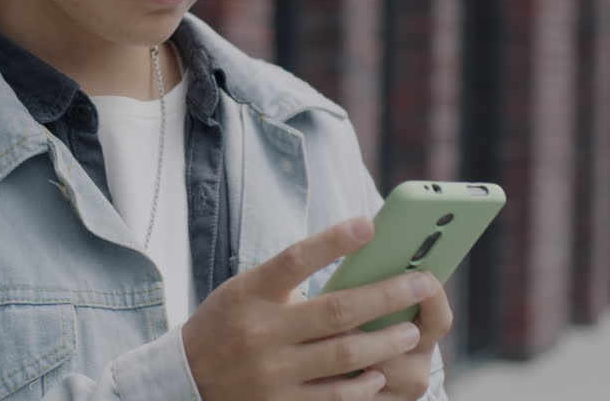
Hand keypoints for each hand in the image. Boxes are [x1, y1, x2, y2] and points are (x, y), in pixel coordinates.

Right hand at [181, 218, 442, 400]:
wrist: (187, 378)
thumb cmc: (228, 323)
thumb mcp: (247, 292)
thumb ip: (290, 282)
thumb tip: (358, 268)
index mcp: (250, 293)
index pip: (296, 259)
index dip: (333, 241)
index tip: (370, 225)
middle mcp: (260, 332)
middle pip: (336, 310)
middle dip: (388, 295)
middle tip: (422, 282)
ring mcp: (272, 372)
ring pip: (345, 354)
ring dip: (386, 340)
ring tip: (410, 330)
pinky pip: (336, 395)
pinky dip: (364, 383)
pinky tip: (380, 371)